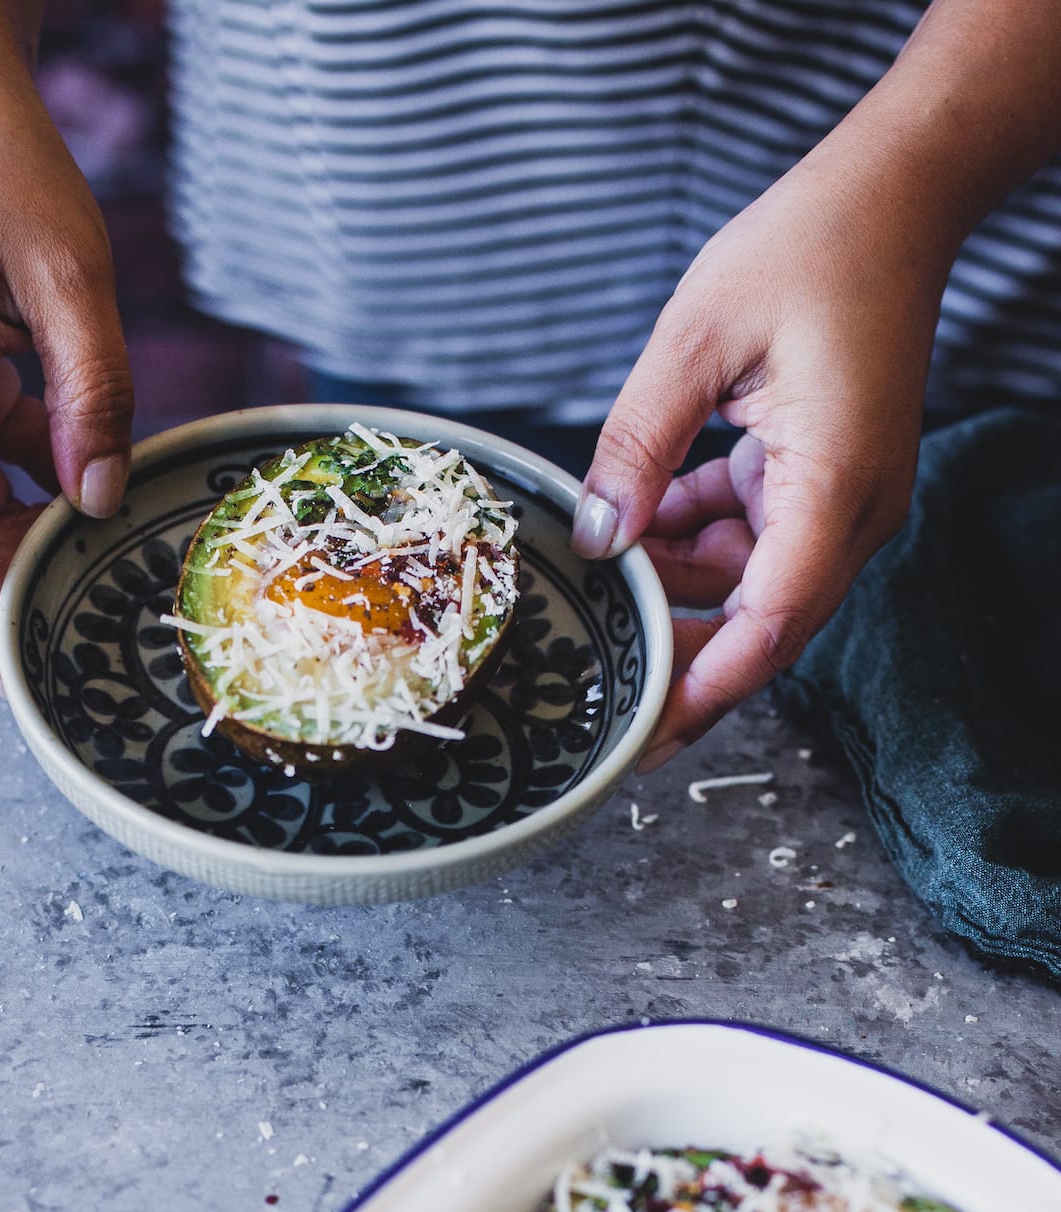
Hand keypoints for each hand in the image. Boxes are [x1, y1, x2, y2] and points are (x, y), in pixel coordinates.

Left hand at [572, 141, 948, 767]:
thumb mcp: (695, 338)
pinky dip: (695, 536)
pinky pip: (753, 540)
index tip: (642, 738)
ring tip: (601, 565)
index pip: (766, 626)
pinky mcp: (822, 481)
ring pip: (749, 586)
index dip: (700, 690)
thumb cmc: (809, 246)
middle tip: (596, 675)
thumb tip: (595, 538)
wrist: (892, 197)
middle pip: (758, 625)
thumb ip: (638, 445)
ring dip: (676, 583)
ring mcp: (841, 501)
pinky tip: (641, 513)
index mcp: (834, 486)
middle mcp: (851, 511)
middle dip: (678, 650)